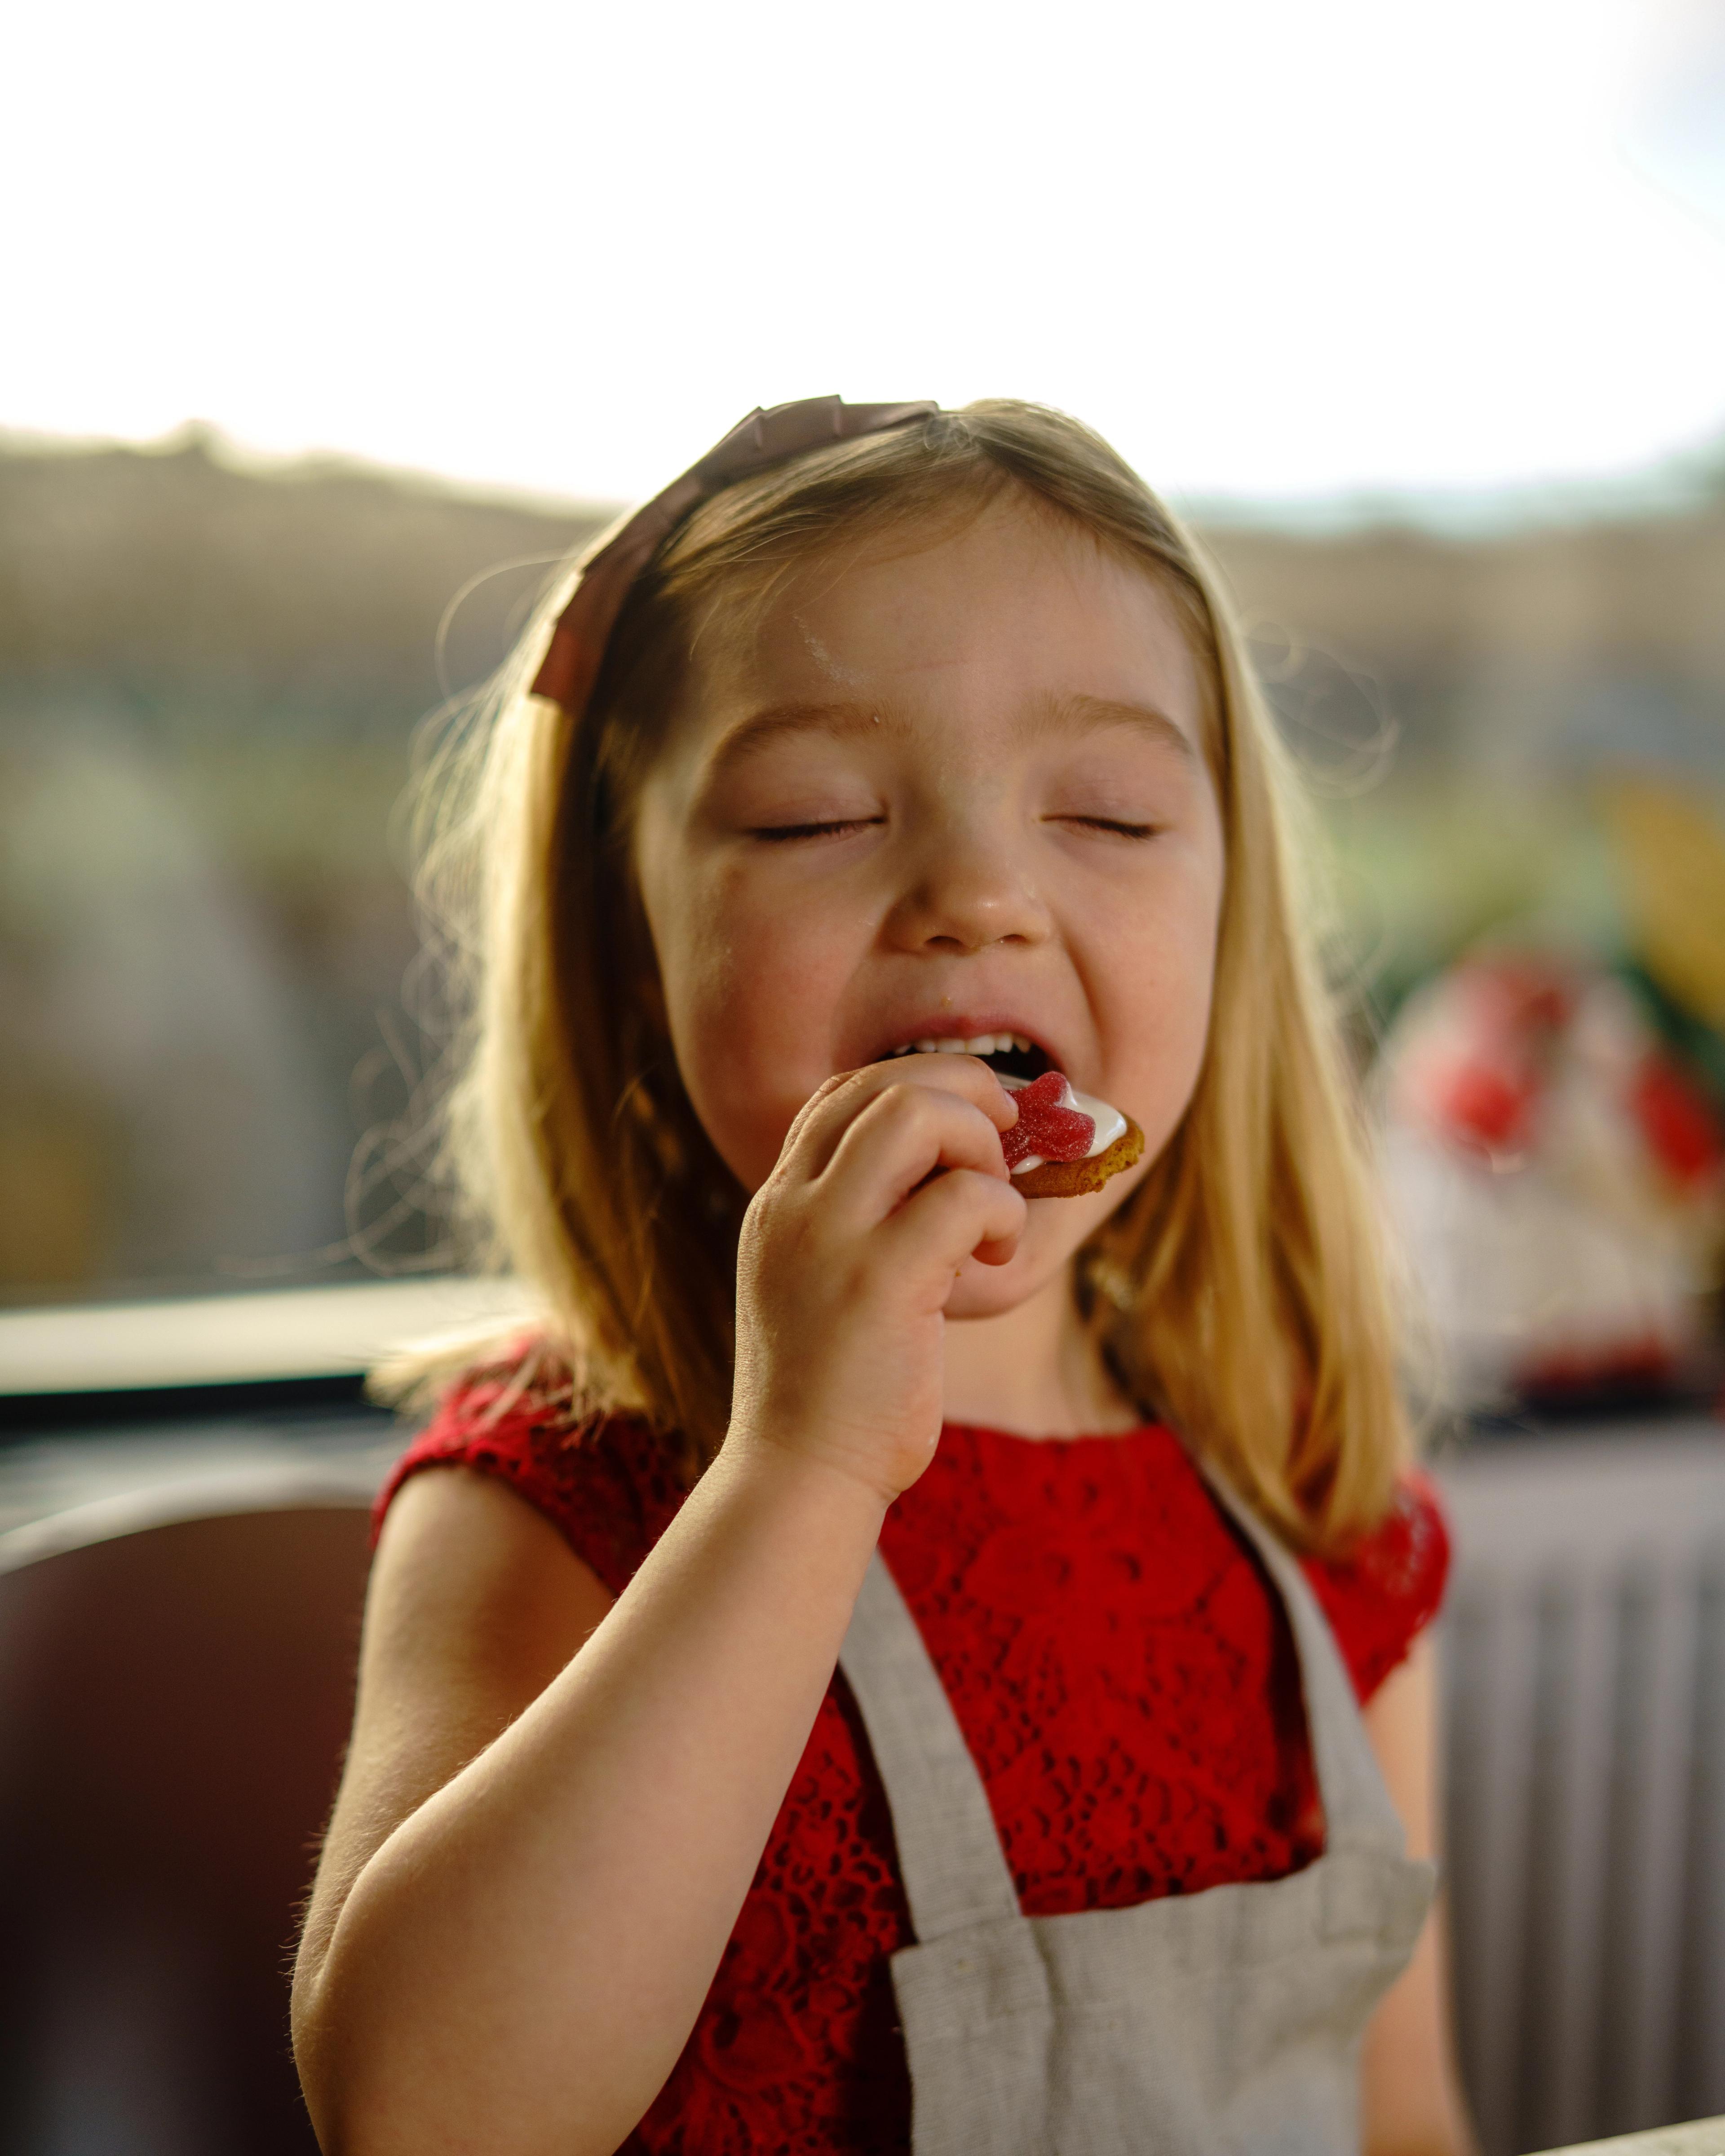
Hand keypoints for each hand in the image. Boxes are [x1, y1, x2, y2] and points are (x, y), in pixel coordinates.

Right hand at [728, 1056, 1026, 1501]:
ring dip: (982, 1146)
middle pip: (886, 1084)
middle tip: (1001, 1155)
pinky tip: (993, 1259)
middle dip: (967, 1097)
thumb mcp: (825, 1283)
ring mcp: (830, 1237)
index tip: (971, 1133)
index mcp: (779, 1203)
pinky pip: (965, 1195)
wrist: (798, 1478)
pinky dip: (1001, 1212)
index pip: (844, 1092)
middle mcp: (794, 1205)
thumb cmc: (833, 1391)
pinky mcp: (880, 1279)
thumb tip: (964, 1166)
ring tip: (992, 1212)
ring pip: (919, 1112)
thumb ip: (863, 1221)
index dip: (923, 1088)